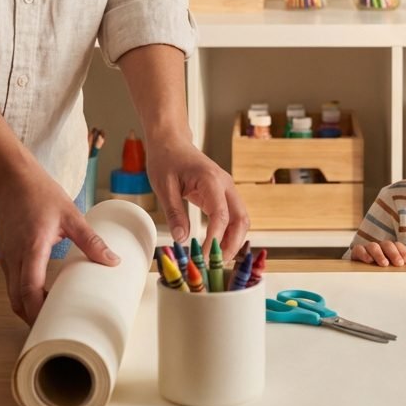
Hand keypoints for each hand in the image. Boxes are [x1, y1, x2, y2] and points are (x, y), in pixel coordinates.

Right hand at [0, 165, 119, 323]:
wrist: (12, 178)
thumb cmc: (40, 194)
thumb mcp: (72, 216)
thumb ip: (92, 241)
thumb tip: (113, 261)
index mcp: (32, 249)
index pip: (29, 290)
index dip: (38, 311)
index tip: (52, 325)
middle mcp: (14, 257)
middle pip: (17, 300)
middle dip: (33, 317)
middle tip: (55, 328)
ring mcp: (6, 257)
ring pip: (12, 294)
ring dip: (28, 307)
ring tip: (50, 315)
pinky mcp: (5, 255)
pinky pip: (12, 283)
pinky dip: (23, 295)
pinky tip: (42, 295)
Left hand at [146, 138, 248, 259]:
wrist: (171, 142)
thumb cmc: (166, 159)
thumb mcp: (164, 187)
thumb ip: (174, 213)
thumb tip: (182, 239)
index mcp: (211, 180)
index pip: (220, 215)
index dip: (216, 239)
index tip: (206, 256)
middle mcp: (225, 185)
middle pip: (241, 219)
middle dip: (233, 244)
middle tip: (218, 263)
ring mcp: (227, 190)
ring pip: (241, 220)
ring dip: (234, 240)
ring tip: (218, 259)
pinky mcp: (223, 195)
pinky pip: (232, 217)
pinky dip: (229, 233)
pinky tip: (218, 246)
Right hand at [350, 240, 405, 266]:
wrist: (360, 273)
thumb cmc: (380, 269)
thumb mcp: (393, 265)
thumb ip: (403, 260)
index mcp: (389, 249)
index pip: (397, 245)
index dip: (403, 251)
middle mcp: (379, 247)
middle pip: (387, 245)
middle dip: (394, 253)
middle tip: (399, 263)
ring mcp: (367, 249)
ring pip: (374, 246)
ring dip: (380, 254)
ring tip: (384, 264)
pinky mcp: (356, 253)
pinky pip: (358, 249)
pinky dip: (364, 253)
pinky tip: (369, 260)